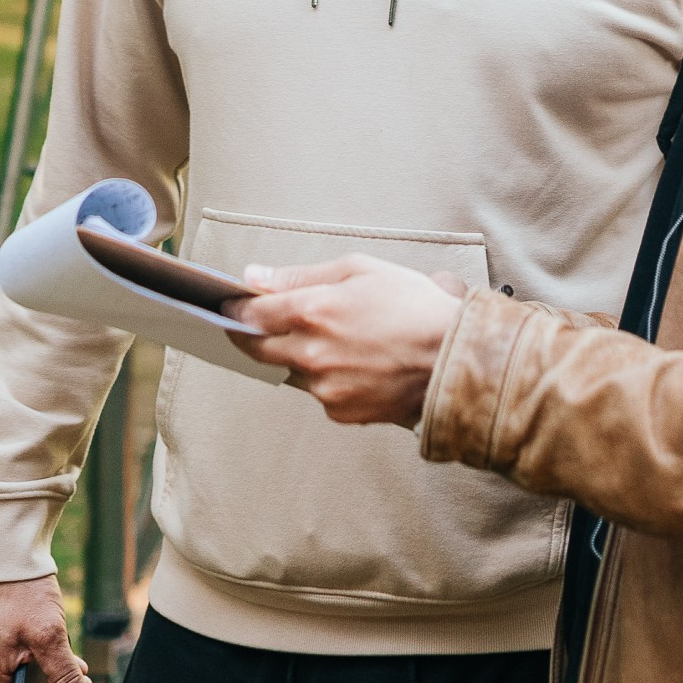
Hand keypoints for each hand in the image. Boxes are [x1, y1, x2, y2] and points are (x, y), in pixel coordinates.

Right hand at [0, 574, 90, 682]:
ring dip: (54, 677)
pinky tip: (65, 650)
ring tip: (80, 669)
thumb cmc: (21, 591)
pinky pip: (24, 656)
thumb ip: (63, 677)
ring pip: (26, 676)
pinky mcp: (3, 630)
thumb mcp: (49, 636)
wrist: (4, 549)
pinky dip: (46, 658)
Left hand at [230, 254, 462, 426]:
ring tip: (337, 339)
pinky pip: (320, 393)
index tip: (228, 307)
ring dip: (299, 356)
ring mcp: (325, 388)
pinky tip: (356, 363)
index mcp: (312, 312)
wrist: (453, 359)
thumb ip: (300, 275)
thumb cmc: (412, 306)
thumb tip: (254, 278)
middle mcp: (311, 354)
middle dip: (250, 336)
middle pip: (258, 349)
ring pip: (292, 371)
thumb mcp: (359, 270)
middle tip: (254, 326)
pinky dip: (328, 379)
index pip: (252, 314)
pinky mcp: (341, 412)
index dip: (235, 309)